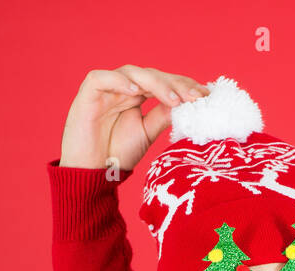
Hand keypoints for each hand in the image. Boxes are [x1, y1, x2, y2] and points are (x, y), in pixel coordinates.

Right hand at [59, 66, 208, 171]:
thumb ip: (162, 116)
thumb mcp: (146, 134)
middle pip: (151, 75)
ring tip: (173, 99)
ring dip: (155, 83)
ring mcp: (106, 89)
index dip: (184, 86)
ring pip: (132, 73)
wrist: (90, 173)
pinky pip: (101, 78)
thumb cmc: (115, 154)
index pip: (163, 83)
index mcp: (137, 96)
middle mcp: (122, 89)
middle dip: (176, 84)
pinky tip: (136, 92)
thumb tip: (187, 104)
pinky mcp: (88, 94)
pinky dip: (118, 81)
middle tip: (196, 97)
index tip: (207, 96)